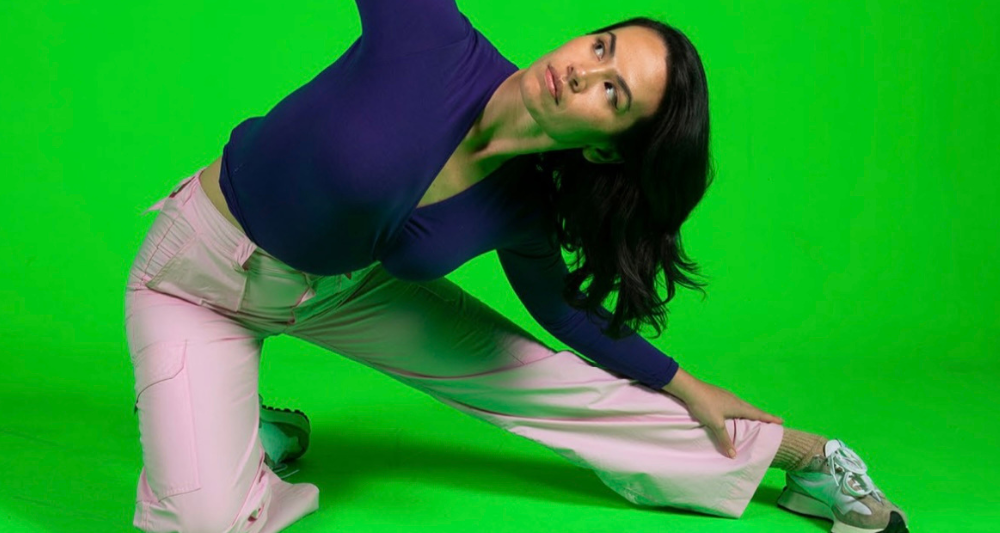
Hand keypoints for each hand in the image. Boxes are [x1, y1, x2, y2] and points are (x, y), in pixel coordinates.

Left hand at [662, 369, 783, 458]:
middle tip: (770, 420)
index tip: (781, 420)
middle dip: (762, 415)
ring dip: (750, 412)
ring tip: (754, 418)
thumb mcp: (715, 424)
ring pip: (743, 405)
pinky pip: (735, 403)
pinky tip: (733, 412)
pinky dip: (740, 409)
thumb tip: (734, 454)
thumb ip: (724, 439)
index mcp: (738, 406)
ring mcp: (727, 396)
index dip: (769, 418)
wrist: (689, 388)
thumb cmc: (705, 405)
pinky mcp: (719, 395)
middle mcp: (735, 400)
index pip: (757, 414)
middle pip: (752, 409)